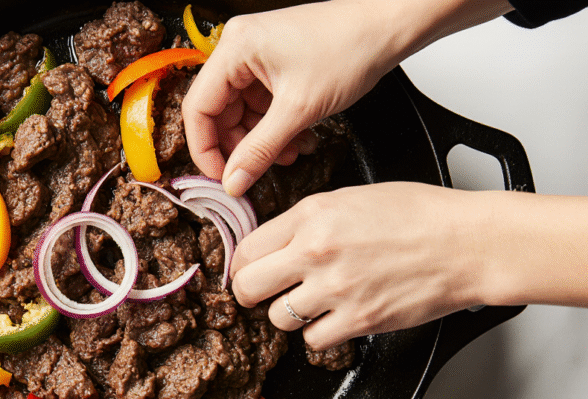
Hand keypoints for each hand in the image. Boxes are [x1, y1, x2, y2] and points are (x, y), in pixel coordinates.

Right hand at [182, 0, 515, 195]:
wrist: (388, 27)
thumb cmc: (350, 48)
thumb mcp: (300, 110)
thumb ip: (260, 150)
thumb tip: (233, 181)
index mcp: (235, 48)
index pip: (199, 107)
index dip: (205, 149)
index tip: (221, 178)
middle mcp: (239, 48)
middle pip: (219, 111)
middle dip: (241, 146)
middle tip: (256, 172)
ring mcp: (257, 55)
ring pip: (243, 112)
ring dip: (263, 140)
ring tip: (289, 154)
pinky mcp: (274, 64)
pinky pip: (262, 105)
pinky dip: (276, 127)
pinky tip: (298, 139)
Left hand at [229, 183, 587, 348]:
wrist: (467, 243)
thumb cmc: (420, 215)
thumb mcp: (351, 198)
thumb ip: (306, 220)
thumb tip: (273, 243)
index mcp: (311, 215)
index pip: (247, 249)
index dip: (243, 264)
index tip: (249, 271)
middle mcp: (316, 252)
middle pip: (248, 287)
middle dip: (251, 293)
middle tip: (264, 294)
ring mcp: (336, 289)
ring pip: (278, 318)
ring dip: (291, 314)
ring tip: (315, 302)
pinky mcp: (358, 320)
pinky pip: (313, 340)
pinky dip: (321, 333)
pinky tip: (338, 316)